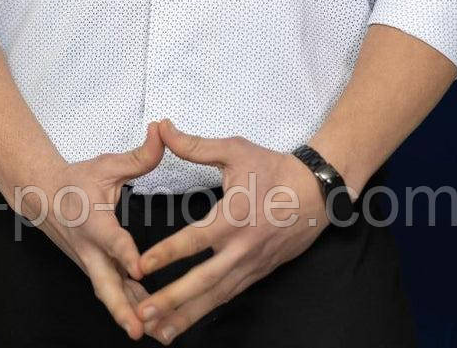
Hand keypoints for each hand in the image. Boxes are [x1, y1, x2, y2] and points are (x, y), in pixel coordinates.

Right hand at [14, 120, 164, 340]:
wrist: (42, 196)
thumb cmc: (77, 180)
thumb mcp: (107, 164)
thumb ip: (139, 155)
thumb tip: (161, 132)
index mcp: (93, 221)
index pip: (111, 239)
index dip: (125, 253)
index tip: (140, 267)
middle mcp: (90, 248)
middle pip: (105, 284)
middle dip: (122, 308)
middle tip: (139, 328)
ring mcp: (90, 263)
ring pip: (109, 295)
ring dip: (128, 315)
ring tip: (153, 335)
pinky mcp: (93, 269)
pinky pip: (111, 292)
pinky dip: (127, 308)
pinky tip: (148, 323)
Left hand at [132, 119, 331, 343]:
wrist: (316, 191)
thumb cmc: (272, 168)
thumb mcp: (234, 151)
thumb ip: (195, 146)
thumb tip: (163, 128)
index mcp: (233, 215)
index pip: (195, 239)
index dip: (166, 253)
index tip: (141, 266)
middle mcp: (241, 247)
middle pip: (203, 280)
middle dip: (172, 300)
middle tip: (142, 315)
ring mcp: (250, 265)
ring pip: (215, 296)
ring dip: (186, 315)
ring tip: (159, 333)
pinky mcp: (257, 274)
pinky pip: (228, 296)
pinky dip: (206, 310)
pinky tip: (187, 322)